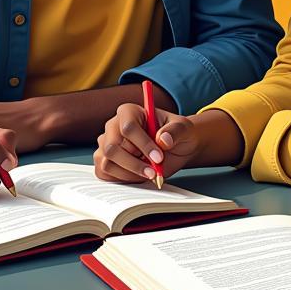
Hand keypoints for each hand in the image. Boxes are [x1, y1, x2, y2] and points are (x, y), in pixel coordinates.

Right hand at [93, 106, 242, 182]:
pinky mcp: (107, 163)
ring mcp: (107, 145)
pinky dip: (120, 179)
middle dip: (135, 161)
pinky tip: (140, 179)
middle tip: (157, 171)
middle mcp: (113, 126)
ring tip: (152, 176)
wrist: (180, 146)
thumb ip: (177, 131)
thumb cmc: (182, 134)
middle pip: (112, 143)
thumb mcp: (186, 130)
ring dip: (128, 172)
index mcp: (130, 110)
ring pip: (106, 159)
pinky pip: (103, 173)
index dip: (141, 142)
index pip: (127, 123)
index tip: (160, 156)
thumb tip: (164, 139)